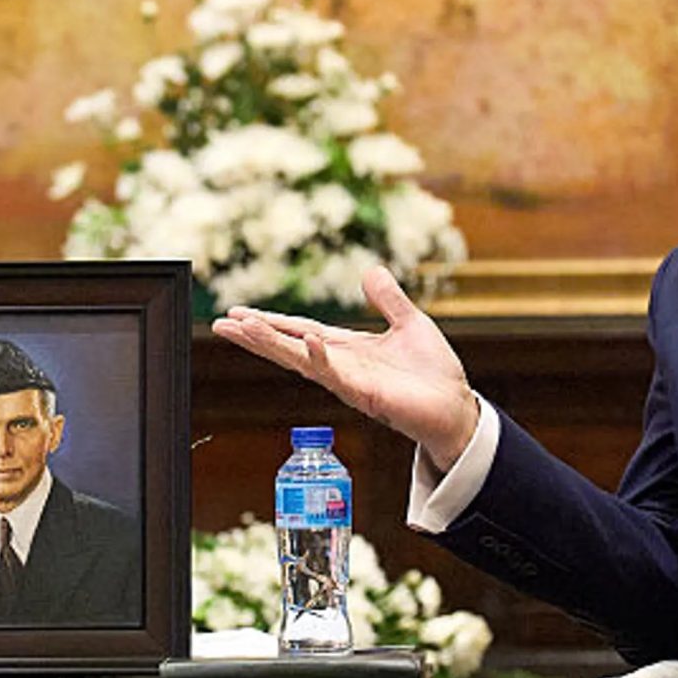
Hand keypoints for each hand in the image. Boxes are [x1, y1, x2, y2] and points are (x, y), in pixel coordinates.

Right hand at [210, 267, 479, 467]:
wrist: (457, 407)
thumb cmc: (434, 373)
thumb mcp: (410, 323)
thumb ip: (388, 300)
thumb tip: (371, 270)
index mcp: (346, 348)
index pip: (299, 330)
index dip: (270, 322)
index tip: (238, 314)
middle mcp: (339, 365)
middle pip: (287, 346)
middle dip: (254, 336)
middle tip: (220, 324)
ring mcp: (348, 381)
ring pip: (300, 359)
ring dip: (272, 344)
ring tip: (243, 328)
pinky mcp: (364, 393)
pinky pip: (336, 374)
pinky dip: (320, 357)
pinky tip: (307, 340)